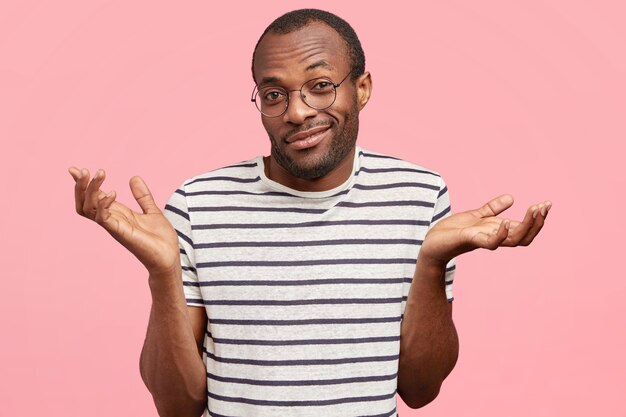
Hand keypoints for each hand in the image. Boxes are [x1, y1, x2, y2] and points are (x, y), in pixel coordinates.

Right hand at [68, 167, 179, 275]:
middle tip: (84, 170)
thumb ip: (142, 196)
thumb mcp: (152, 210)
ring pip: (89, 208)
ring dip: (91, 190)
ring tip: (99, 174)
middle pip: (84, 202)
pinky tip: (113, 193)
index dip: (84, 184)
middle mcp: (111, 220)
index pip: (94, 197)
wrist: (169, 257)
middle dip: (81, 186)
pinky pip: (102, 218)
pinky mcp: (120, 233)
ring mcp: (114, 227)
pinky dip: (104, 204)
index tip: (75, 170)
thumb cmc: (160, 238)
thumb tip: (134, 177)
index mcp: (117, 213)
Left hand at [420, 194, 550, 265]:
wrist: (431, 242)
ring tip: (534, 209)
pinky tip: (506, 222)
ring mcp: (484, 241)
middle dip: (537, 222)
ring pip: (514, 240)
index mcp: (498, 231)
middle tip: (544, 206)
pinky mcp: (471, 241)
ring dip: (526, 226)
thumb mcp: (476, 215)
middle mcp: (494, 238)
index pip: (524, 228)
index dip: (537, 218)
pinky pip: (491, 243)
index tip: (546, 204)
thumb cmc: (452, 231)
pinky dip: (500, 234)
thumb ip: (492, 208)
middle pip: (525, 236)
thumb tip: (511, 197)